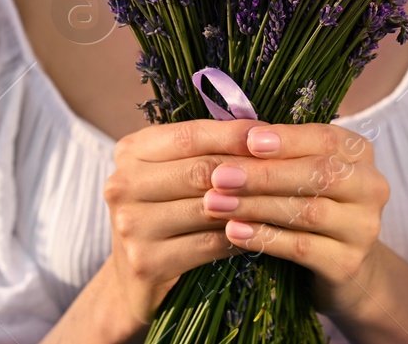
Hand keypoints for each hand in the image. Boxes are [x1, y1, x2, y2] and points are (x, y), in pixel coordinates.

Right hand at [98, 118, 261, 328]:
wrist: (135, 278)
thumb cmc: (167, 213)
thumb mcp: (174, 173)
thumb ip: (204, 149)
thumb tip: (263, 128)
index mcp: (130, 152)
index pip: (189, 135)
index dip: (233, 134)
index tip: (271, 133)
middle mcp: (121, 184)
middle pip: (199, 170)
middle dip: (247, 169)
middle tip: (286, 169)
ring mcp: (130, 225)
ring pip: (207, 208)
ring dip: (250, 204)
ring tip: (282, 199)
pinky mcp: (145, 262)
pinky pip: (209, 244)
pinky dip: (240, 237)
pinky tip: (261, 232)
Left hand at [203, 122, 391, 319]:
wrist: (343, 265)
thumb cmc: (312, 203)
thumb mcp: (304, 172)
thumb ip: (280, 153)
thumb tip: (230, 135)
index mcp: (360, 154)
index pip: (325, 138)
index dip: (287, 139)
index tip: (247, 141)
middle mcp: (371, 187)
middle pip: (319, 174)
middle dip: (264, 174)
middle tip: (219, 176)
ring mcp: (363, 228)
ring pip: (307, 212)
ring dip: (256, 206)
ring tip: (216, 204)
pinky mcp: (348, 264)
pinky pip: (302, 248)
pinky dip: (264, 238)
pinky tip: (234, 232)